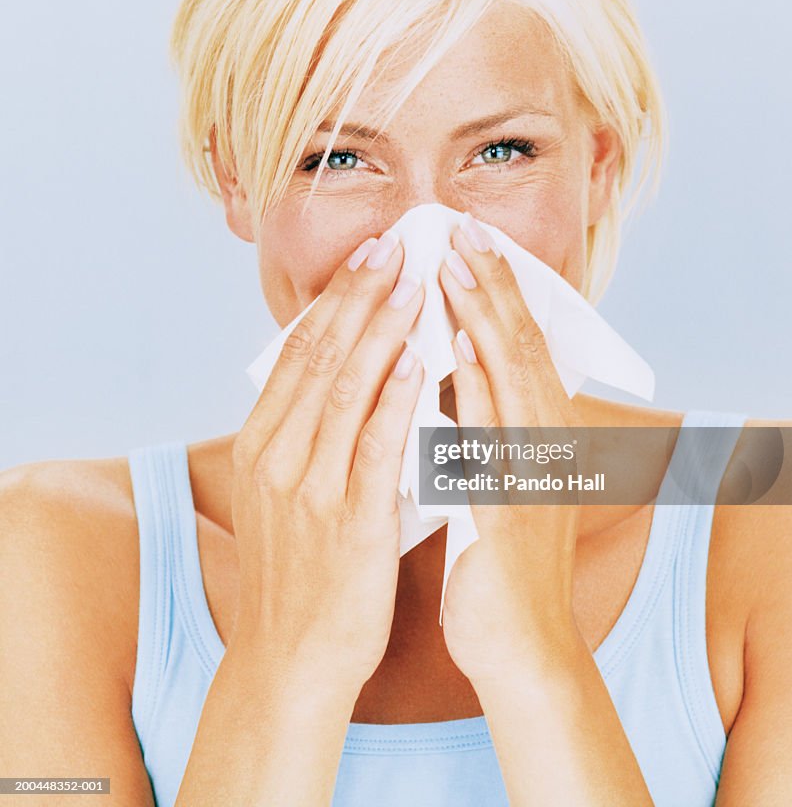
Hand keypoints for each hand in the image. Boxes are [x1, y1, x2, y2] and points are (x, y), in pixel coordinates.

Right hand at [229, 229, 424, 695]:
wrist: (291, 658)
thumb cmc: (300, 571)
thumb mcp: (285, 493)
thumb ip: (307, 434)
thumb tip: (341, 375)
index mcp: (263, 444)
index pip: (298, 352)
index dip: (334, 298)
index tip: (367, 256)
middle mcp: (279, 456)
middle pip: (319, 356)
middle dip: (359, 294)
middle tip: (393, 245)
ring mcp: (310, 487)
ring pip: (345, 388)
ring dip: (381, 329)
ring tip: (412, 280)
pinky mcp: (349, 521)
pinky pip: (373, 446)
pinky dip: (394, 398)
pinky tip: (416, 359)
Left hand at [437, 212, 585, 689]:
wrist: (523, 645)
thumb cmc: (501, 562)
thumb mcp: (496, 481)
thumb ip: (481, 429)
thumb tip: (447, 369)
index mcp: (538, 436)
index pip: (519, 346)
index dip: (497, 291)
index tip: (469, 242)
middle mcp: (545, 444)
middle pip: (521, 345)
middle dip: (492, 283)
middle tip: (462, 227)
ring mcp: (533, 473)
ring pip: (515, 377)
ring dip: (486, 315)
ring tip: (457, 263)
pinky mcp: (513, 508)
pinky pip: (496, 437)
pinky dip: (482, 387)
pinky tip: (463, 347)